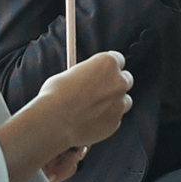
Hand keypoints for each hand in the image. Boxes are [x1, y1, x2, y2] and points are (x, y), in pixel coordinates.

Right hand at [0, 51, 132, 181]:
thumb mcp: (70, 75)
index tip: (102, 73)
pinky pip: (115, 119)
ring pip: (123, 102)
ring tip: (92, 110)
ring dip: (113, 104)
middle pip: (126, 80)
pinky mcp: (115, 122)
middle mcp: (119, 81)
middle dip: (115, 85)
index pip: (118, 59)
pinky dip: (106, 120)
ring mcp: (120, 103)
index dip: (108, 67)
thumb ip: (85, 75)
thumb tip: (86, 79)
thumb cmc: (55, 95)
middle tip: (102, 91)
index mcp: (107, 63)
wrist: (54, 121)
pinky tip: (89, 122)